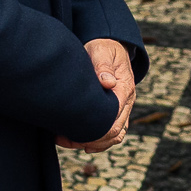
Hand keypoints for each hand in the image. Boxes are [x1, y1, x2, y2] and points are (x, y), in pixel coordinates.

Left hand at [61, 36, 134, 150]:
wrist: (109, 47)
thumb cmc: (103, 49)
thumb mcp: (101, 52)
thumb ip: (104, 66)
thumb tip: (107, 82)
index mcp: (124, 89)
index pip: (115, 117)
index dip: (96, 128)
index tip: (74, 130)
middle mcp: (126, 102)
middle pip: (115, 131)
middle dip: (91, 139)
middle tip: (64, 139)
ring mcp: (122, 108)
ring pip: (114, 135)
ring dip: (94, 143)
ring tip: (67, 142)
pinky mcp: (115, 111)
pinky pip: (111, 133)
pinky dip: (98, 141)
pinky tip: (79, 144)